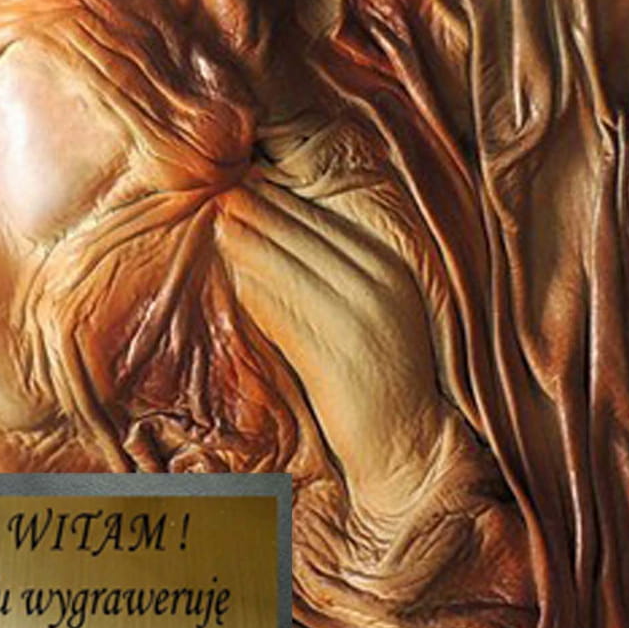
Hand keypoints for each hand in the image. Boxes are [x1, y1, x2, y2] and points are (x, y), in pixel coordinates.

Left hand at [216, 174, 445, 515]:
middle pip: (305, 238)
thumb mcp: (377, 313)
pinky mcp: (333, 353)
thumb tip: (281, 233)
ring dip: (250, 244)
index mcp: (391, 272)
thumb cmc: (382, 377)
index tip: (253, 183)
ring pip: (289, 268)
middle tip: (226, 192)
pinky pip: (284, 312)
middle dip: (261, 212)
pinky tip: (237, 275)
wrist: (406, 443)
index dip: (285, 202)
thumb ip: (341, 275)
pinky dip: (258, 290)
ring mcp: (356, 320)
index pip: (327, 226)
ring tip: (222, 224)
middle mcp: (377, 288)